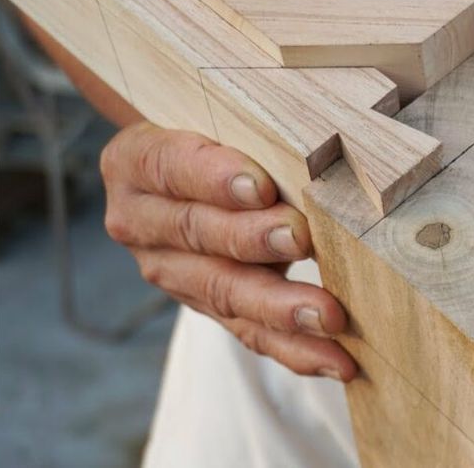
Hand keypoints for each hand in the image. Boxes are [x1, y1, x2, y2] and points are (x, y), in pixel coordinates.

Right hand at [100, 122, 356, 379]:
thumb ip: (255, 125)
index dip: (215, 177)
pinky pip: (249, 332)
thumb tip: (321, 139)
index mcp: (137, 161)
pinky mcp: (206, 307)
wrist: (187, 171)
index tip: (260, 186)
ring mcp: (171, 271)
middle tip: (300, 241)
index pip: (172, 166)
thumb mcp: (220, 113)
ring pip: (224, 290)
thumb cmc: (219, 130)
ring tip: (328, 316)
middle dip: (252, 241)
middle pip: (197, 232)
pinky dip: (296, 349)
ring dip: (280, 307)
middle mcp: (142, 220)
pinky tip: (337, 359)